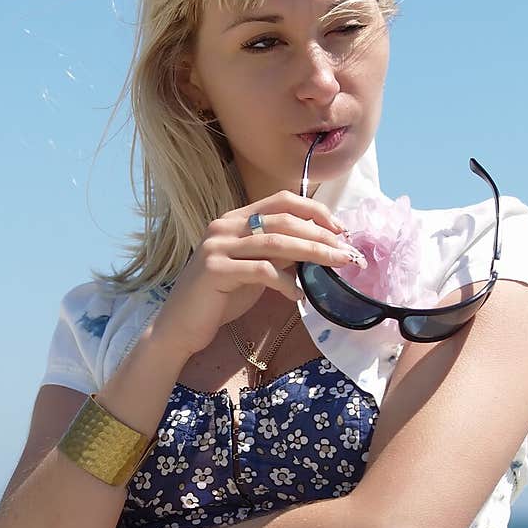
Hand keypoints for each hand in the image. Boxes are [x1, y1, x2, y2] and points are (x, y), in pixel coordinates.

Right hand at [152, 189, 355, 358]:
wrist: (180, 326)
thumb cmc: (219, 298)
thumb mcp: (253, 270)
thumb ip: (277, 255)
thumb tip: (317, 249)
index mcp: (234, 220)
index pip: (280, 201)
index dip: (314, 210)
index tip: (340, 227)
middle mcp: (224, 226)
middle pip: (283, 221)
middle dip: (321, 235)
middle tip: (346, 252)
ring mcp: (217, 247)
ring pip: (276, 242)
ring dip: (313, 253)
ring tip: (336, 266)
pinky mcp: (215, 270)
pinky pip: (261, 271)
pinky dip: (285, 283)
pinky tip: (298, 296)